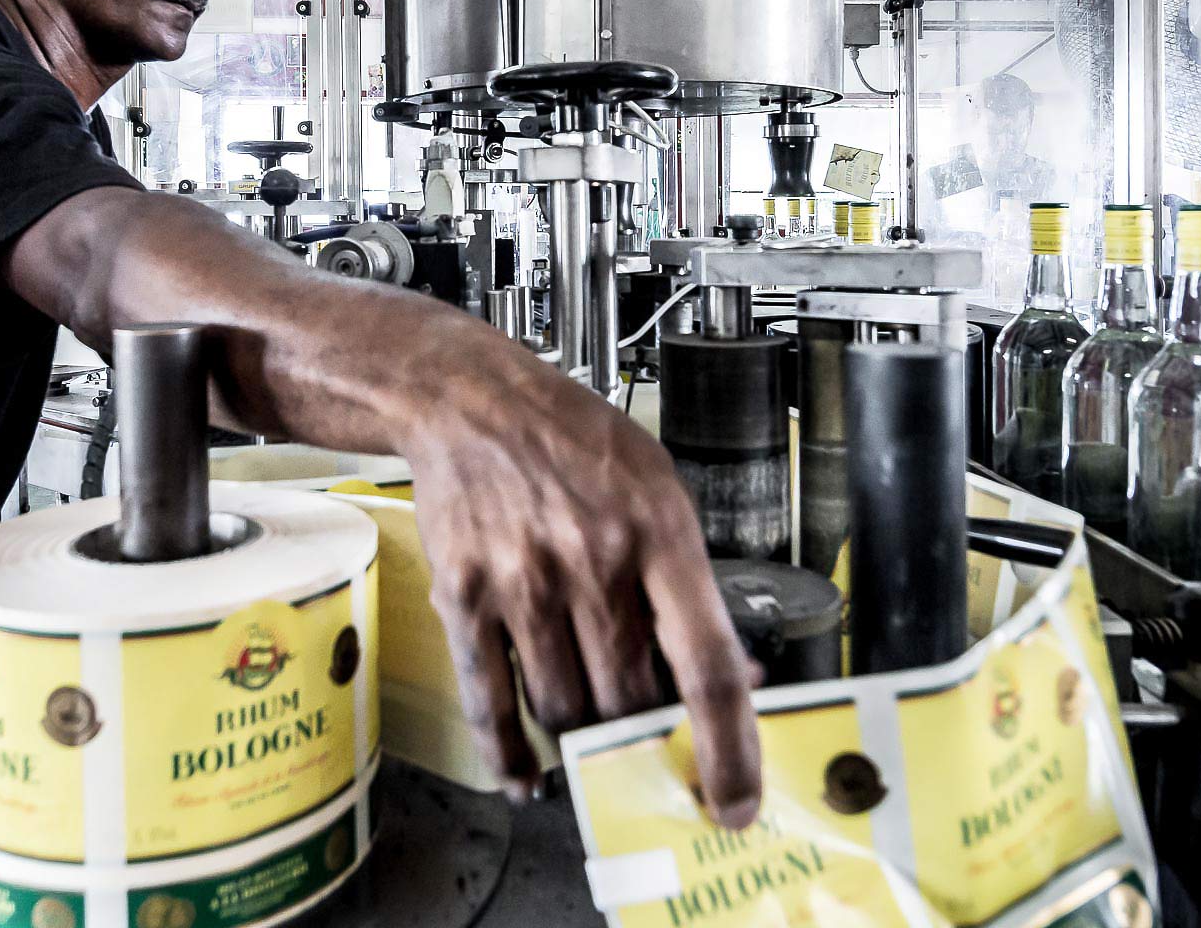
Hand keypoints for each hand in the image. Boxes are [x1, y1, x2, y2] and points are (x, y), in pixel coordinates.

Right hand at [401, 343, 761, 827]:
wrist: (471, 400)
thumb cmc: (573, 442)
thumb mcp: (659, 488)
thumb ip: (692, 582)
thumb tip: (735, 676)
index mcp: (658, 532)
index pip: (707, 665)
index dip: (728, 748)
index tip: (734, 801)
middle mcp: (591, 561)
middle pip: (629, 702)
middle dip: (644, 738)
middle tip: (650, 745)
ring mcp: (522, 582)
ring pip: (564, 711)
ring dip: (583, 740)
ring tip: (594, 735)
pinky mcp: (465, 596)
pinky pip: (490, 701)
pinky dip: (509, 755)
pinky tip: (526, 779)